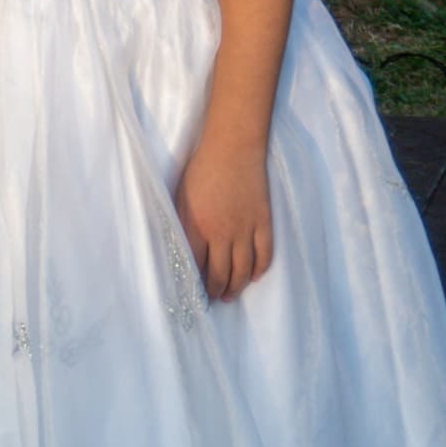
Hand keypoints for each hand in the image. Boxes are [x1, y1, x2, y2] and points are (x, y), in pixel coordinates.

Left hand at [175, 138, 274, 300]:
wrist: (233, 148)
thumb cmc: (201, 169)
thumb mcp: (180, 197)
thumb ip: (182, 225)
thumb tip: (181, 249)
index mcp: (196, 227)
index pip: (195, 267)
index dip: (194, 283)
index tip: (192, 293)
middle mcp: (221, 234)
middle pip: (220, 274)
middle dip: (215, 291)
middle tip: (212, 299)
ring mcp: (245, 230)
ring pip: (243, 270)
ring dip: (236, 286)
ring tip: (230, 295)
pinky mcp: (263, 222)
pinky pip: (265, 254)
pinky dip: (260, 269)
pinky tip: (254, 276)